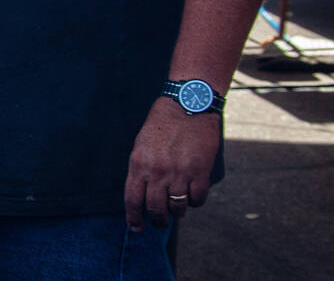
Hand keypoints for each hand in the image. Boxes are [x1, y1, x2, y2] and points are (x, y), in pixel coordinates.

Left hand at [124, 97, 220, 231]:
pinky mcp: (200, 171)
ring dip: (178, 211)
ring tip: (178, 206)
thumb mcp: (142, 145)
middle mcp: (157, 171)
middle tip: (161, 222)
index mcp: (139, 164)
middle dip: (158, 221)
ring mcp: (179, 172)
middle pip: (156, 209)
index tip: (137, 228)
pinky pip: (198, 199)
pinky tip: (193, 195)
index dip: (134, 218)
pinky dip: (196, 201)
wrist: (187, 105)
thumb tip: (143, 194)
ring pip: (178, 208)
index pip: (133, 200)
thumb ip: (142, 169)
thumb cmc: (162, 124)